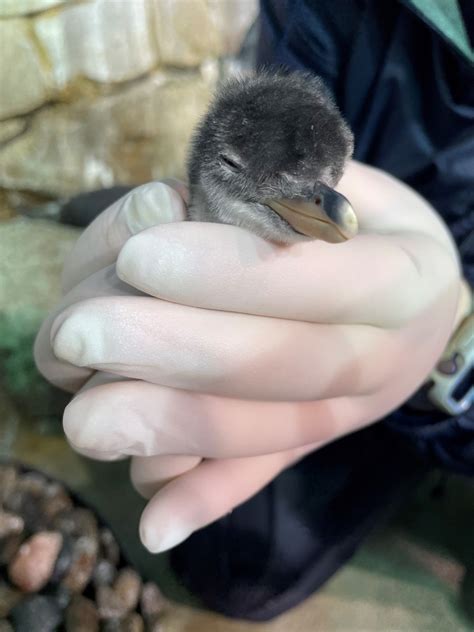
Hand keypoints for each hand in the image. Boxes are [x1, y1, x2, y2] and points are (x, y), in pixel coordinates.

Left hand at [35, 163, 461, 551]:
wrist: (418, 306)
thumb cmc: (366, 227)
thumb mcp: (343, 183)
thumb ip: (265, 195)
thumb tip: (163, 213)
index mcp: (407, 281)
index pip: (322, 281)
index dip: (228, 274)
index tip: (139, 255)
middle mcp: (383, 359)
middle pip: (281, 368)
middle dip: (175, 353)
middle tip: (81, 335)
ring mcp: (344, 415)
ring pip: (258, 435)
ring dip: (169, 430)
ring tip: (86, 419)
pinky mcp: (309, 446)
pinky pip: (258, 476)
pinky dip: (204, 499)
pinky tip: (154, 521)